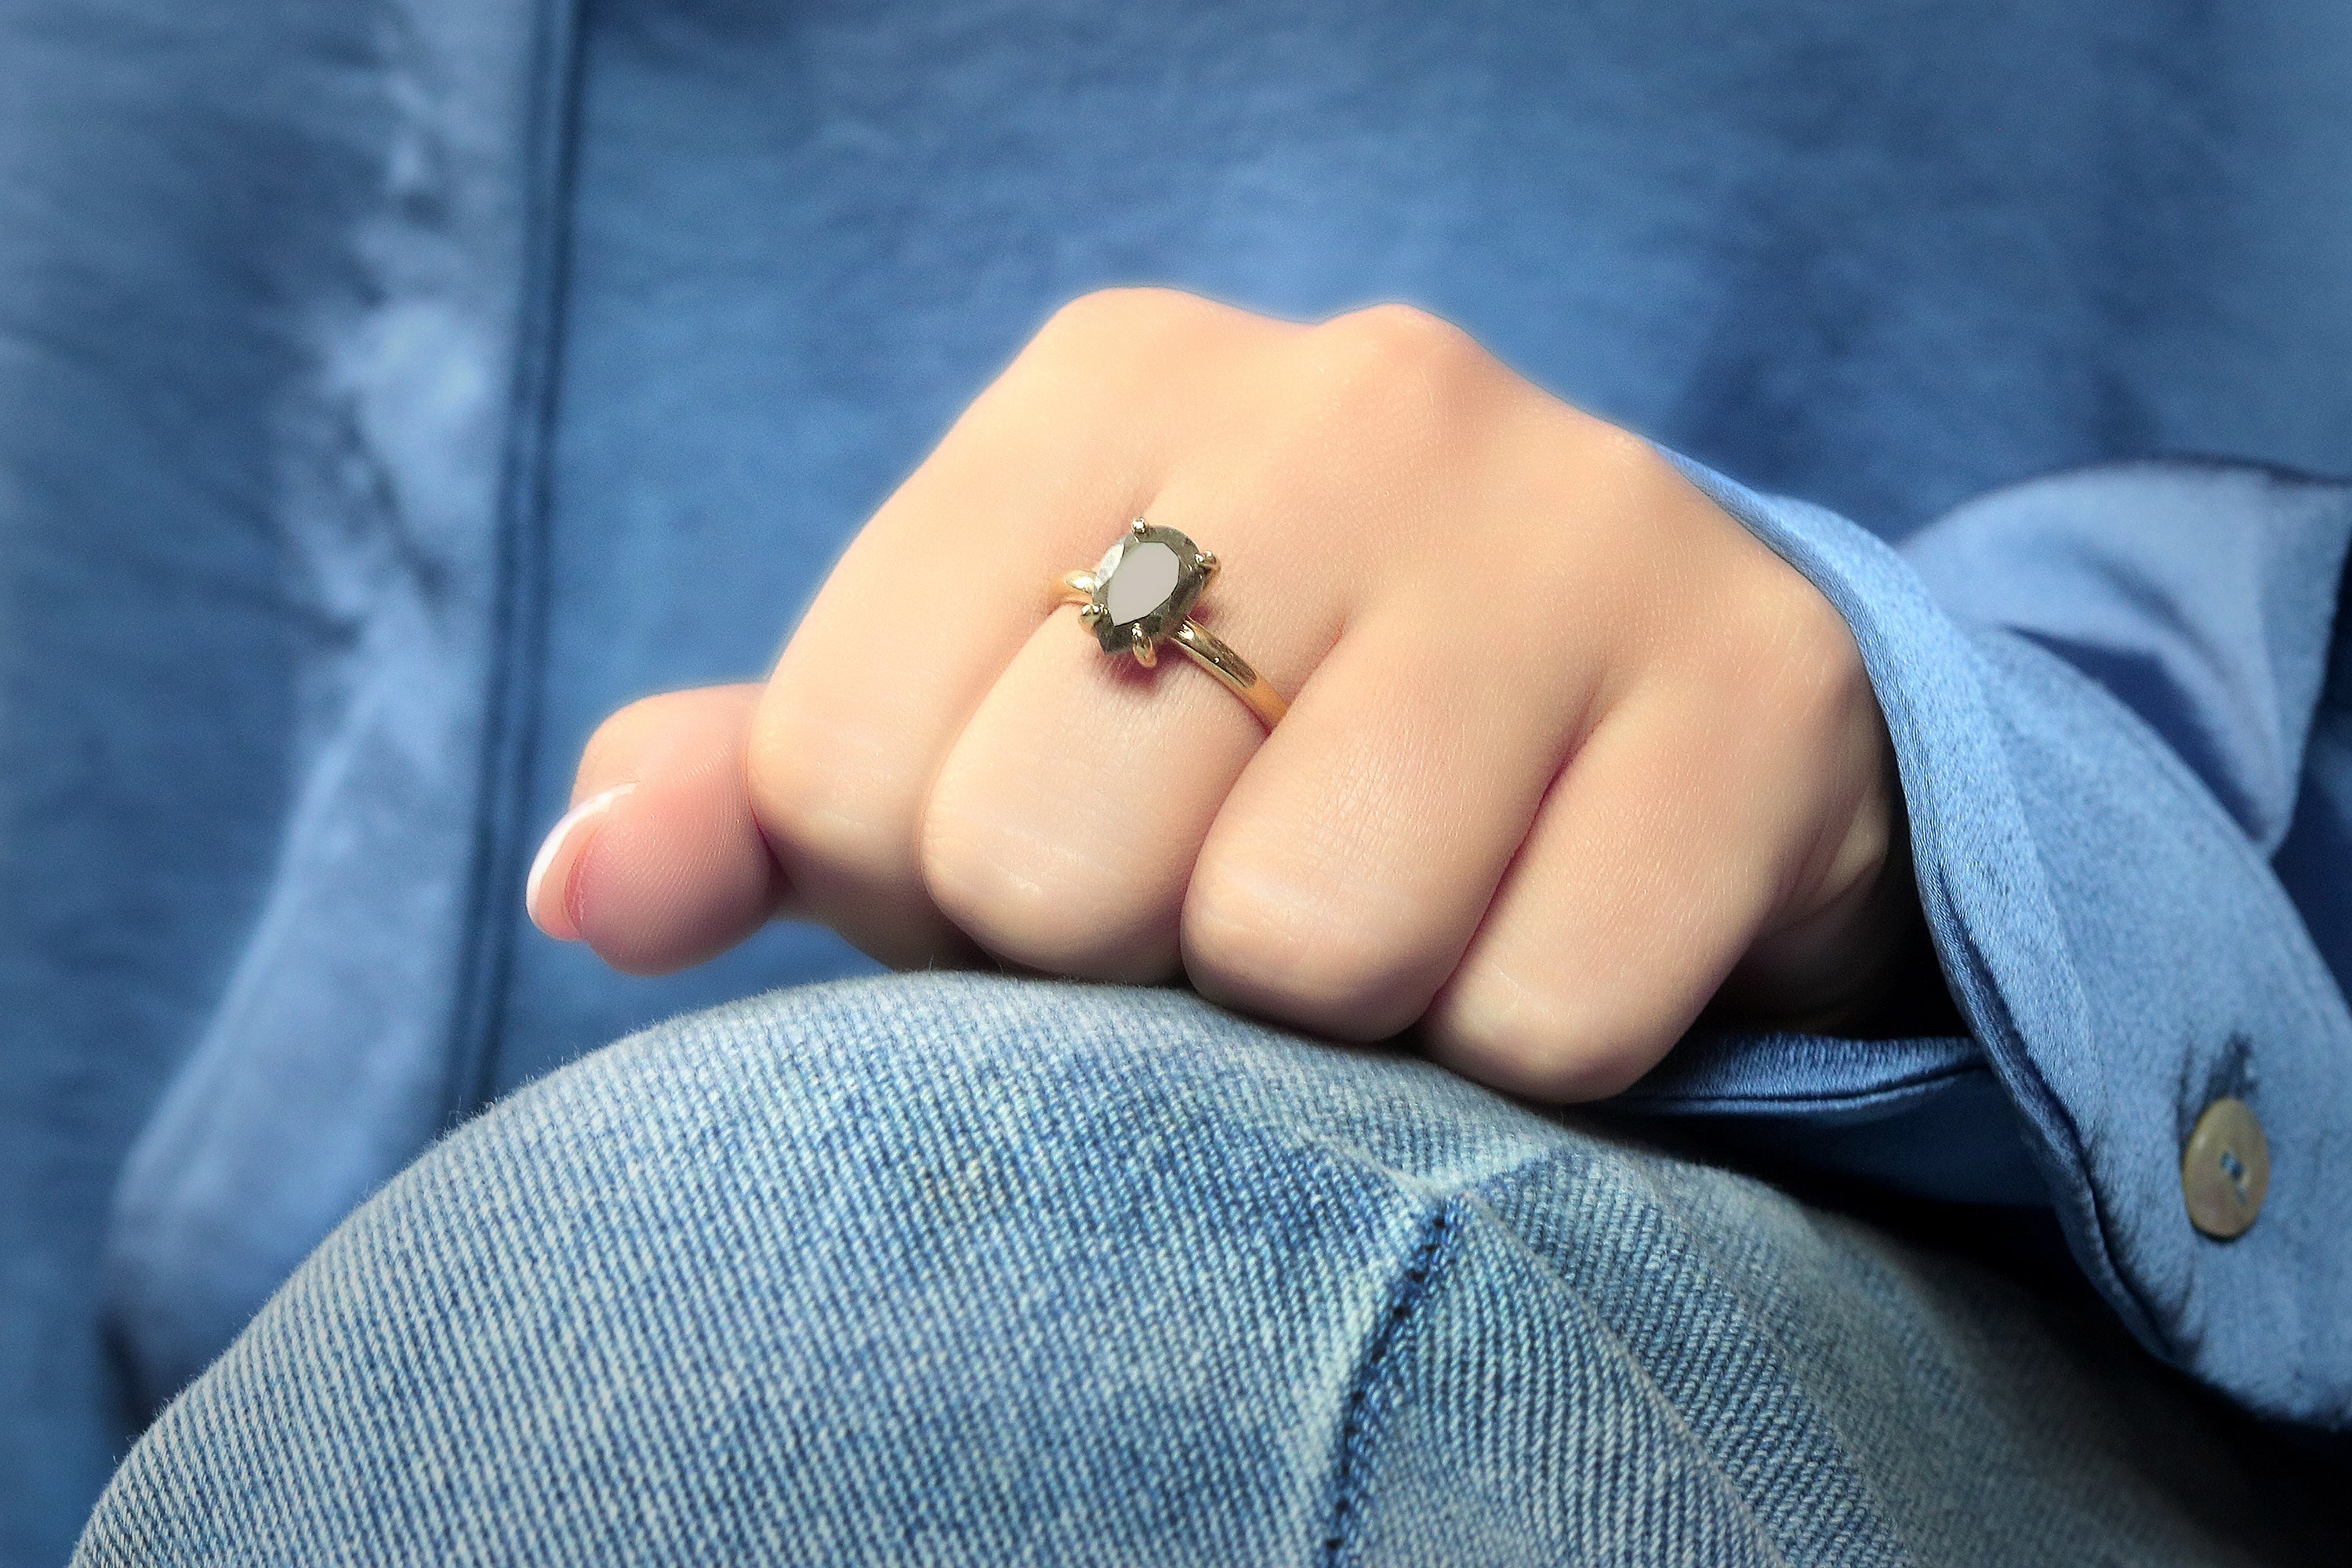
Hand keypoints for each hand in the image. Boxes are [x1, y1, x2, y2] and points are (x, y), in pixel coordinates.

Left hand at [526, 291, 1910, 1099]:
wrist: (1653, 702)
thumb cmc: (1271, 736)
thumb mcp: (994, 719)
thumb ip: (766, 786)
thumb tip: (579, 889)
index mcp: (1109, 379)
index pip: (842, 766)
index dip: (927, 902)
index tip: (1064, 864)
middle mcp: (1347, 396)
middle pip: (1049, 863)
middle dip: (1126, 960)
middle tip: (1235, 899)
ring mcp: (1578, 525)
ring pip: (1306, 947)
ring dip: (1333, 1015)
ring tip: (1403, 913)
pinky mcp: (1759, 697)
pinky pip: (1543, 1021)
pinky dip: (1524, 1055)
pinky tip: (1549, 921)